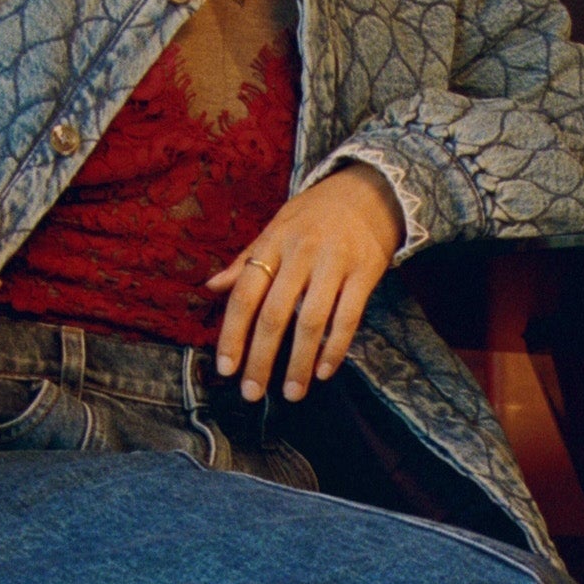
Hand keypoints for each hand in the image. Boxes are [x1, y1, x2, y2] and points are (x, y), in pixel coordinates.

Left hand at [208, 165, 404, 401]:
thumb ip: (246, 261)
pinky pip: (348, 318)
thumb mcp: (276, 228)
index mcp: (273, 244)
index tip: (226, 369)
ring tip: (292, 393)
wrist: (371, 190)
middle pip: (273, 315)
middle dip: (260, 359)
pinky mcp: (365, 272)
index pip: (245, 295)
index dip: (233, 335)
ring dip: (298, 362)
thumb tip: (211, 287)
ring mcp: (334, 263)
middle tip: (252, 393)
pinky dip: (334, 349)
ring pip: (310, 322)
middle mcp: (300, 254)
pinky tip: (323, 371)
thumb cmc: (315, 214)